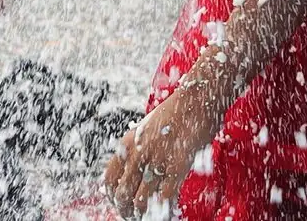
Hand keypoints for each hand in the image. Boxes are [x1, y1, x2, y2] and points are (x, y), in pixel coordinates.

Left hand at [103, 80, 220, 218]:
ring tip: (152, 216)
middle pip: (123, 195)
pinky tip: (168, 212)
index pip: (109, 180)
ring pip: (141, 202)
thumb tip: (136, 171)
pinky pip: (164, 199)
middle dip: (128, 211)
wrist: (197, 98)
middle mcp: (137, 153)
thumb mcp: (148, 128)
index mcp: (127, 143)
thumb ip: (140, 148)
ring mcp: (156, 160)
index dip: (114, 198)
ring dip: (145, 215)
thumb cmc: (177, 113)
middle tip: (137, 216)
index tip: (122, 205)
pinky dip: (164, 211)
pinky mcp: (177, 167)